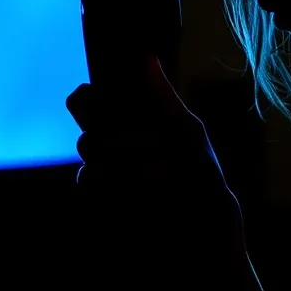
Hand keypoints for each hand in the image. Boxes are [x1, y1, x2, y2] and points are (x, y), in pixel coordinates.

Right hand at [65, 56, 242, 245]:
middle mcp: (108, 151)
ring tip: (165, 177)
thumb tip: (148, 59)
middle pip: (87, 136)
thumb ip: (165, 99)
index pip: (85, 102)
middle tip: (161, 151)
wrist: (205, 231)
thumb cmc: (201, 178)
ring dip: (130, 168)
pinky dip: (119, 190)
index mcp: (126, 126)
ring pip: (89, 165)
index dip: (87, 99)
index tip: (103, 100)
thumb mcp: (189, 134)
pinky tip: (147, 194)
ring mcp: (101, 181)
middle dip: (126, 144)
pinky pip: (89, 190)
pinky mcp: (99, 208)